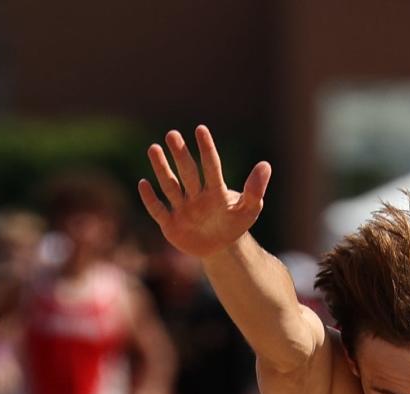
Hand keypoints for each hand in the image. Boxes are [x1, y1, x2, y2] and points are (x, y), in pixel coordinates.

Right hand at [138, 126, 271, 258]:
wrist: (219, 247)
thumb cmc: (234, 224)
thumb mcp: (249, 210)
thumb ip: (255, 190)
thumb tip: (266, 165)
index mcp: (216, 192)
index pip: (212, 167)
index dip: (207, 150)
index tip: (201, 130)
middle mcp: (196, 196)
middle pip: (188, 172)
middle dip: (180, 155)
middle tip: (172, 134)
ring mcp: (182, 209)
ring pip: (170, 186)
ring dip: (162, 169)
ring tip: (154, 148)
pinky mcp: (170, 225)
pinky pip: (158, 211)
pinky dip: (151, 199)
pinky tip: (143, 183)